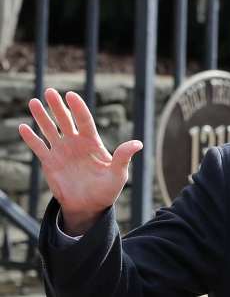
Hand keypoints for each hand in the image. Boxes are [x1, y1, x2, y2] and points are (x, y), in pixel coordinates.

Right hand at [18, 88, 142, 234]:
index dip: (78, 108)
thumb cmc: (107, 190)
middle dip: (58, 106)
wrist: (89, 206)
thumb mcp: (118, 174)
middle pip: (65, 120)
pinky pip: (39, 147)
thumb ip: (123, 157)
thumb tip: (138, 144)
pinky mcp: (50, 162)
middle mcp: (76, 143)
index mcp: (92, 142)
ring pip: (50, 130)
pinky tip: (23, 127)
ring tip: (33, 102)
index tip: (71, 96)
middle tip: (50, 91)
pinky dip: (31, 138)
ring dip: (42, 117)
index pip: (85, 121)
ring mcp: (62, 151)